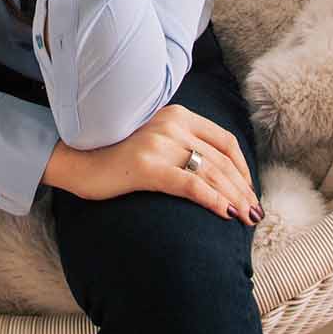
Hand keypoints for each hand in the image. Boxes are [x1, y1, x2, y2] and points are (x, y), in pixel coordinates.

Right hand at [49, 104, 263, 226]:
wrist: (78, 158)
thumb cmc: (117, 153)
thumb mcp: (155, 138)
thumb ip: (182, 143)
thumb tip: (216, 170)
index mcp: (177, 114)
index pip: (224, 140)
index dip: (243, 167)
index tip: (249, 190)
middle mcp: (172, 124)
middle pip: (222, 160)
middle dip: (243, 189)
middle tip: (254, 213)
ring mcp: (159, 144)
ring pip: (211, 173)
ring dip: (235, 198)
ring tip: (247, 219)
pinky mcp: (147, 166)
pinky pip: (190, 185)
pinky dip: (213, 200)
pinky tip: (225, 213)